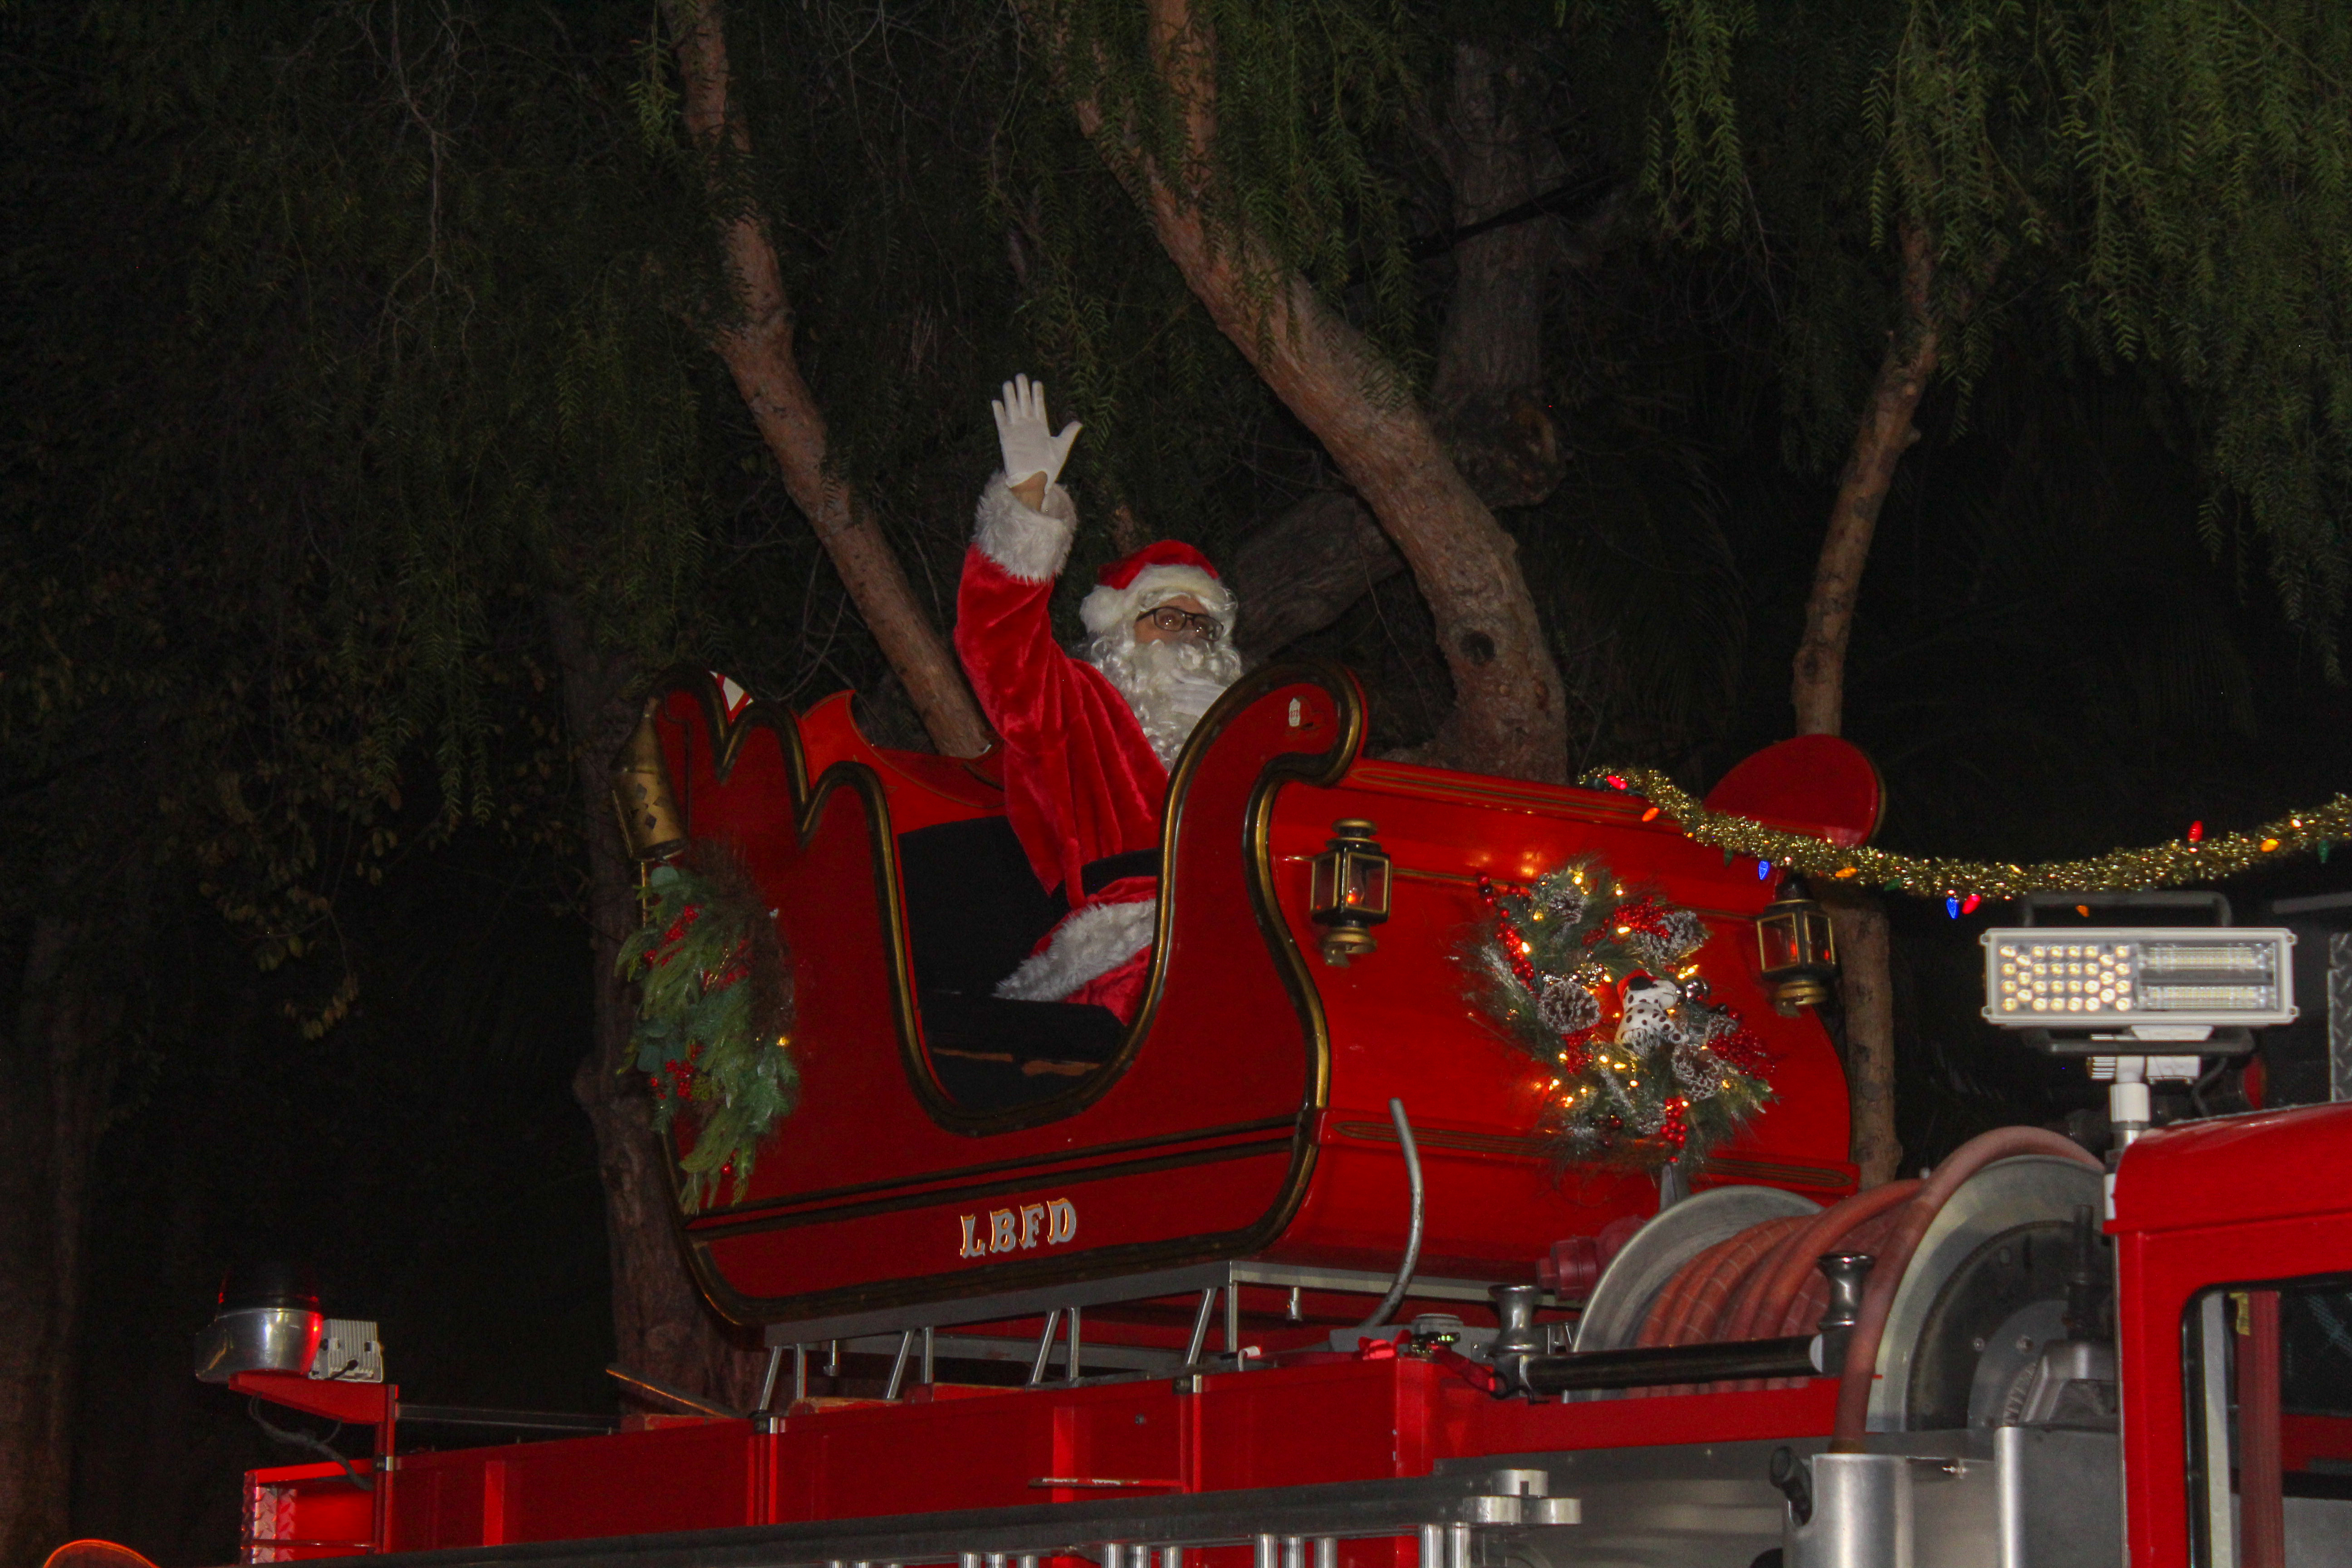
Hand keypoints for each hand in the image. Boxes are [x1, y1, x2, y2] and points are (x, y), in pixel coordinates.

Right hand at [991, 373, 1081, 491]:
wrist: (1035, 482)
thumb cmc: (1049, 468)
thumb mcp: (1061, 448)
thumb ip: (1068, 434)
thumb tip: (1079, 422)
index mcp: (1041, 428)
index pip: (1038, 407)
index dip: (1037, 395)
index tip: (1037, 382)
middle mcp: (1028, 427)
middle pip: (1024, 404)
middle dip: (1022, 390)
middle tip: (1021, 375)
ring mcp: (1017, 432)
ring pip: (1012, 410)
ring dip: (1010, 397)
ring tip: (1008, 383)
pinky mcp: (1007, 439)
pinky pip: (1002, 423)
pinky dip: (999, 413)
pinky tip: (996, 402)